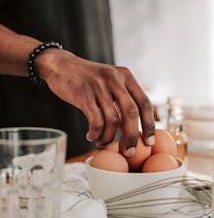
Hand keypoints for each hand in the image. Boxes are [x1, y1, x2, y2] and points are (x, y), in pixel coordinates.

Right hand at [36, 49, 154, 155]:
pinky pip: (95, 121)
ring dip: (109, 137)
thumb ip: (123, 96)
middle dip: (132, 136)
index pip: (144, 102)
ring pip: (113, 119)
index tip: (149, 141)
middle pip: (131, 113)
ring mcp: (99, 86)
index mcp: (125, 75)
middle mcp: (115, 79)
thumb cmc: (88, 78)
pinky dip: (95, 133)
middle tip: (129, 151)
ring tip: (102, 142)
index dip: (149, 124)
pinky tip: (91, 136)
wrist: (61, 65)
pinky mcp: (83, 94)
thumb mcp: (110, 79)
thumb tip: (137, 125)